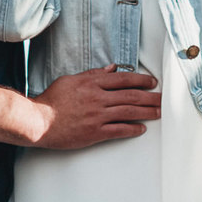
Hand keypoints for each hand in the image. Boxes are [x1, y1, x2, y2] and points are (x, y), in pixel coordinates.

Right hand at [31, 65, 161, 149]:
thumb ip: (93, 74)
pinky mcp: (95, 132)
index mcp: (93, 83)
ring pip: (129, 111)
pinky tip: (141, 128)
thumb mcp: (71, 80)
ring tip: (159, 112)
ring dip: (147, 112)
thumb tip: (111, 68)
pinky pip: (119, 130)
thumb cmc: (51, 100)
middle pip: (131, 95)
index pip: (124, 79)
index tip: (152, 82)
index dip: (141, 80)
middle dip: (151, 96)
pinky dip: (132, 129)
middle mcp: (98, 98)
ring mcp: (98, 116)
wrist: (39, 121)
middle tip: (163, 98)